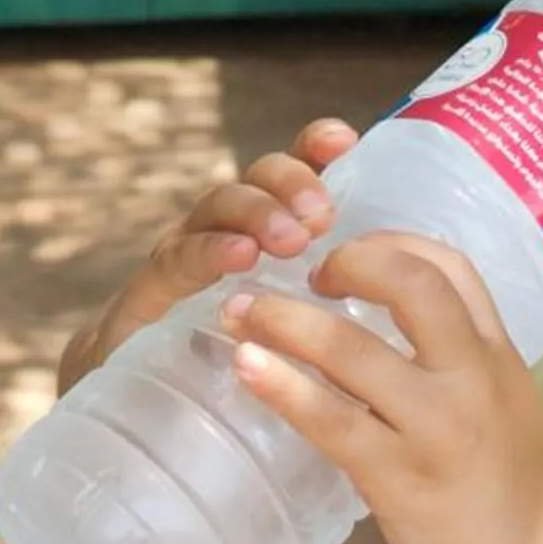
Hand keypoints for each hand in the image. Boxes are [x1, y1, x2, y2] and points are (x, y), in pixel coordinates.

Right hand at [59, 118, 359, 391]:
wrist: (142, 403)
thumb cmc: (238, 362)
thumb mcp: (297, 328)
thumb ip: (339, 304)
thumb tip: (400, 287)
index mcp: (265, 228)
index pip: (292, 169)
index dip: (314, 146)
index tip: (344, 140)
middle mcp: (226, 227)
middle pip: (259, 177)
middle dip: (293, 181)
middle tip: (322, 215)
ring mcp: (186, 252)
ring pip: (222, 205)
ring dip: (259, 211)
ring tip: (292, 239)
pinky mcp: (152, 291)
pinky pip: (182, 258)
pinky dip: (213, 251)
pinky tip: (240, 257)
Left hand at [220, 233, 542, 543]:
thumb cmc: (521, 493)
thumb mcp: (506, 403)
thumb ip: (456, 362)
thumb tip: (385, 329)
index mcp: (496, 354)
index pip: (449, 266)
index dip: (389, 243)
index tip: (345, 253)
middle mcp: (470, 377)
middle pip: (408, 283)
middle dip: (345, 261)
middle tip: (295, 274)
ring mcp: (435, 427)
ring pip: (350, 349)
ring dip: (282, 320)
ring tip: (236, 312)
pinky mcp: (401, 480)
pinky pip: (331, 419)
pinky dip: (282, 385)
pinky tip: (247, 367)